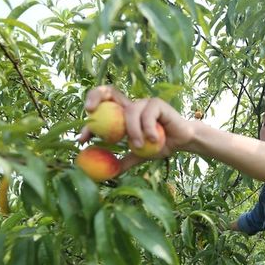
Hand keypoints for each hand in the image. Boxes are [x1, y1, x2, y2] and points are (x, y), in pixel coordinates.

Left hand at [79, 85, 195, 171]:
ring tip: (138, 146)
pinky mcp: (157, 104)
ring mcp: (144, 103)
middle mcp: (131, 105)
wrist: (182, 142)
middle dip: (95, 97)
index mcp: (122, 115)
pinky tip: (153, 140)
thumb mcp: (138, 155)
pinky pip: (147, 114)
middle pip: (109, 91)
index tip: (82, 139)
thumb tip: (109, 173)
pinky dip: (147, 129)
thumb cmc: (160, 146)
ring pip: (129, 111)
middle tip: (89, 111)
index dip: (88, 122)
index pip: (101, 108)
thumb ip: (124, 161)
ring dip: (132, 130)